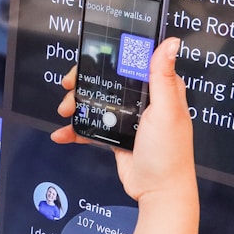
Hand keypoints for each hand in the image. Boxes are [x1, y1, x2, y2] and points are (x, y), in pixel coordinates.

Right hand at [50, 37, 193, 200]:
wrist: (158, 191)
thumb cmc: (169, 152)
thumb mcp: (166, 110)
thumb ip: (163, 77)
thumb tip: (171, 42)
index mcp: (160, 89)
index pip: (133, 61)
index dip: (111, 56)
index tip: (90, 57)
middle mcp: (144, 100)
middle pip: (109, 80)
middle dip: (85, 82)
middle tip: (69, 86)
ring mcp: (129, 118)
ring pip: (97, 101)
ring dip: (77, 104)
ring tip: (65, 111)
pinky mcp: (116, 135)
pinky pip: (92, 126)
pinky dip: (76, 130)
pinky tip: (62, 134)